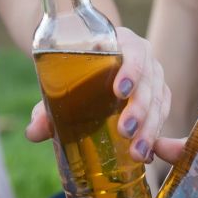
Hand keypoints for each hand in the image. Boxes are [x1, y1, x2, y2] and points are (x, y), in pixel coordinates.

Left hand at [25, 27, 170, 162]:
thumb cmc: (77, 72)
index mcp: (122, 43)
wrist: (92, 65)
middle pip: (149, 82)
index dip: (131, 70)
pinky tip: (148, 154)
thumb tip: (34, 132)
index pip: (133, 52)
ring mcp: (154, 78)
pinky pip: (163, 114)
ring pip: (159, 101)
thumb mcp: (63, 81)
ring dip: (150, 128)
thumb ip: (47, 106)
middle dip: (139, 108)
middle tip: (125, 131)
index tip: (120, 91)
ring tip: (138, 154)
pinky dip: (155, 134)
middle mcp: (144, 58)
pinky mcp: (159, 96)